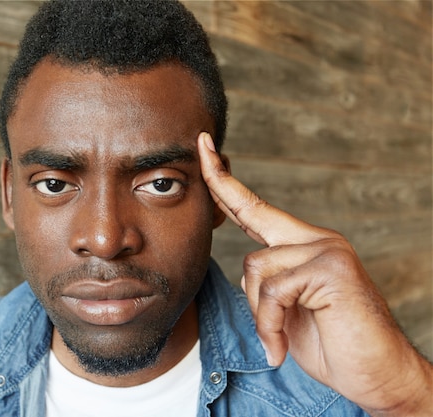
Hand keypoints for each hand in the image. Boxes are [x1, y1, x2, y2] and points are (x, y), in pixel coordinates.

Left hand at [197, 132, 432, 415]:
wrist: (377, 377)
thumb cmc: (332, 345)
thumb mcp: (286, 312)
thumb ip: (267, 286)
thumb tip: (248, 274)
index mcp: (304, 246)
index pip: (255, 209)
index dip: (225, 180)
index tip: (203, 148)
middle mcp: (317, 240)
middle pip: (251, 213)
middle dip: (219, 182)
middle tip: (201, 143)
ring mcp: (327, 250)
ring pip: (255, 267)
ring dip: (258, 313)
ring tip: (274, 339)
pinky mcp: (331, 269)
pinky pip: (273, 292)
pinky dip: (269, 325)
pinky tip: (279, 347)